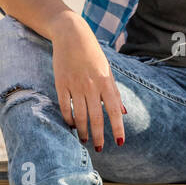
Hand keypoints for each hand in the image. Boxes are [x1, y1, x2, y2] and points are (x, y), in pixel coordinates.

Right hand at [49, 14, 125, 151]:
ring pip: (79, 115)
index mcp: (106, 81)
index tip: (120, 142)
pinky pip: (65, 106)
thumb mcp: (108, 71)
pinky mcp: (61, 84)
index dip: (117, 127)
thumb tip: (124, 112)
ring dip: (83, 130)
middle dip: (98, 135)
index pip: (114, 110)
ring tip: (85, 140)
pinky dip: (68, 119)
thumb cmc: (93, 54)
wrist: (72, 36)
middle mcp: (91, 85)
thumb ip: (115, 93)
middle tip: (99, 149)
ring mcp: (75, 85)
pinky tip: (71, 126)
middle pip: (96, 117)